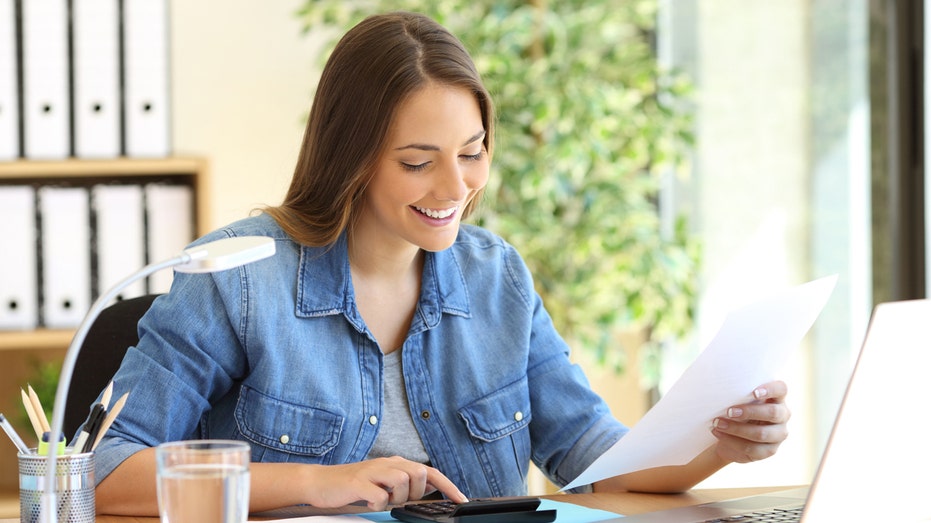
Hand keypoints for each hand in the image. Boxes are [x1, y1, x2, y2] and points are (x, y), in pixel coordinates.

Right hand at [303, 456, 467, 510]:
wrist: (320, 482)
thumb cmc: (354, 485)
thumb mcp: (384, 482)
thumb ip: (405, 482)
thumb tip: (429, 487)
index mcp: (396, 463)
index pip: (430, 472)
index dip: (449, 486)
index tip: (461, 500)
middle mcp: (387, 463)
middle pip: (419, 474)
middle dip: (415, 492)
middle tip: (399, 499)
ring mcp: (373, 471)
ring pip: (403, 482)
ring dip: (396, 498)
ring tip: (382, 499)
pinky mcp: (359, 482)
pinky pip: (380, 496)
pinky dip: (378, 504)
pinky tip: (369, 501)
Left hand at [710, 380, 789, 463]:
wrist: (729, 434)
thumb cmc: (736, 410)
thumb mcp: (738, 400)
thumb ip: (738, 394)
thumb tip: (723, 389)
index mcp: (777, 398)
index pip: (781, 389)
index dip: (770, 390)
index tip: (754, 393)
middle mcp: (782, 415)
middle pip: (773, 413)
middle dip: (749, 412)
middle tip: (729, 411)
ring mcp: (778, 435)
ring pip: (762, 433)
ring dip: (736, 429)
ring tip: (718, 424)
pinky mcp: (769, 451)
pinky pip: (752, 448)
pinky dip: (732, 441)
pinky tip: (718, 433)